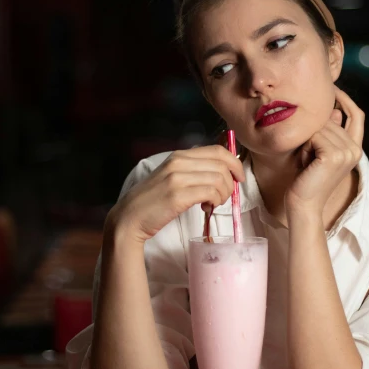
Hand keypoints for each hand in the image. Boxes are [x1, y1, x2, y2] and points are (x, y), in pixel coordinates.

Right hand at [108, 145, 244, 242]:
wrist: (130, 217)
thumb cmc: (153, 201)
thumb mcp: (172, 177)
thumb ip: (193, 170)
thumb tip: (223, 172)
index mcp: (179, 155)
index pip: (218, 150)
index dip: (234, 163)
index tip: (238, 178)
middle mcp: (178, 162)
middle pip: (222, 164)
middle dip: (230, 182)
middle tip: (223, 197)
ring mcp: (177, 177)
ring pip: (219, 178)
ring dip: (223, 194)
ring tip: (212, 204)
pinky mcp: (177, 195)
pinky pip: (211, 192)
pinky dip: (215, 201)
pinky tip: (207, 208)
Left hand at [285, 88, 363, 216]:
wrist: (303, 204)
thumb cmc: (306, 178)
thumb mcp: (318, 151)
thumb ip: (328, 132)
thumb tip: (334, 111)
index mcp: (356, 148)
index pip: (357, 115)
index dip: (345, 99)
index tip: (332, 87)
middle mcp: (355, 149)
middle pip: (330, 120)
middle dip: (313, 132)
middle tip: (308, 157)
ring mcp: (347, 153)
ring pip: (320, 127)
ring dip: (307, 141)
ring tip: (306, 161)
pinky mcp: (334, 156)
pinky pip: (314, 136)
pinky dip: (304, 147)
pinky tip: (305, 163)